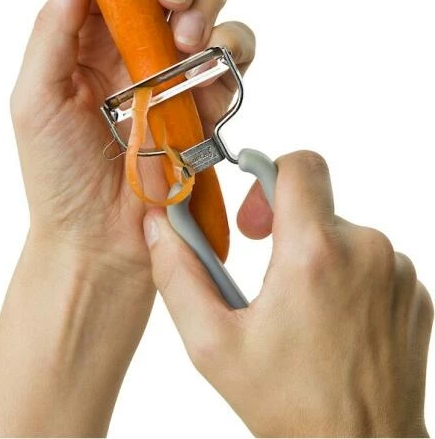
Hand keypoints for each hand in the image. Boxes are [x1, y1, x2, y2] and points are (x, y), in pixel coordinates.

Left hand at [0, 0, 255, 436]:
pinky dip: (229, 58)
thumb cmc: (58, 175)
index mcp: (89, 34)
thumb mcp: (35, 97)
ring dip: (208, 9)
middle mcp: (136, 44)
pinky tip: (206, 79)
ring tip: (185, 38)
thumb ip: (53, 28)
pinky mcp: (208, 102)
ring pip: (213, 8)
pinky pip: (235, 60)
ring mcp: (177, 72)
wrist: (98, 240)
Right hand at [144, 150, 432, 436]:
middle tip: (270, 272)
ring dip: (317, 257)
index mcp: (313, 255)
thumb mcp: (213, 344)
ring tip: (304, 310)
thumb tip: (160, 223)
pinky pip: (372, 260)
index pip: (301, 165)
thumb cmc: (288, 403)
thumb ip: (178, 273)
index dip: (270, 174)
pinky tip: (335, 320)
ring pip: (343, 233)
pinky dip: (349, 277)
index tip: (257, 219)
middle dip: (287, 228)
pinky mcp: (413, 290)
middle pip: (316, 204)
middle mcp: (366, 251)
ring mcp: (396, 271)